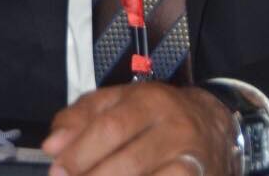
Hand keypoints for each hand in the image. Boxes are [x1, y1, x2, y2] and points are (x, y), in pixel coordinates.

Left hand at [42, 82, 232, 175]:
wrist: (215, 126)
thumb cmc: (156, 115)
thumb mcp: (120, 102)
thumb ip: (83, 117)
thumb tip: (52, 143)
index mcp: (149, 99)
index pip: (110, 127)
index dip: (80, 152)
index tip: (57, 170)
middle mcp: (173, 126)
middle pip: (126, 160)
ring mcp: (188, 157)